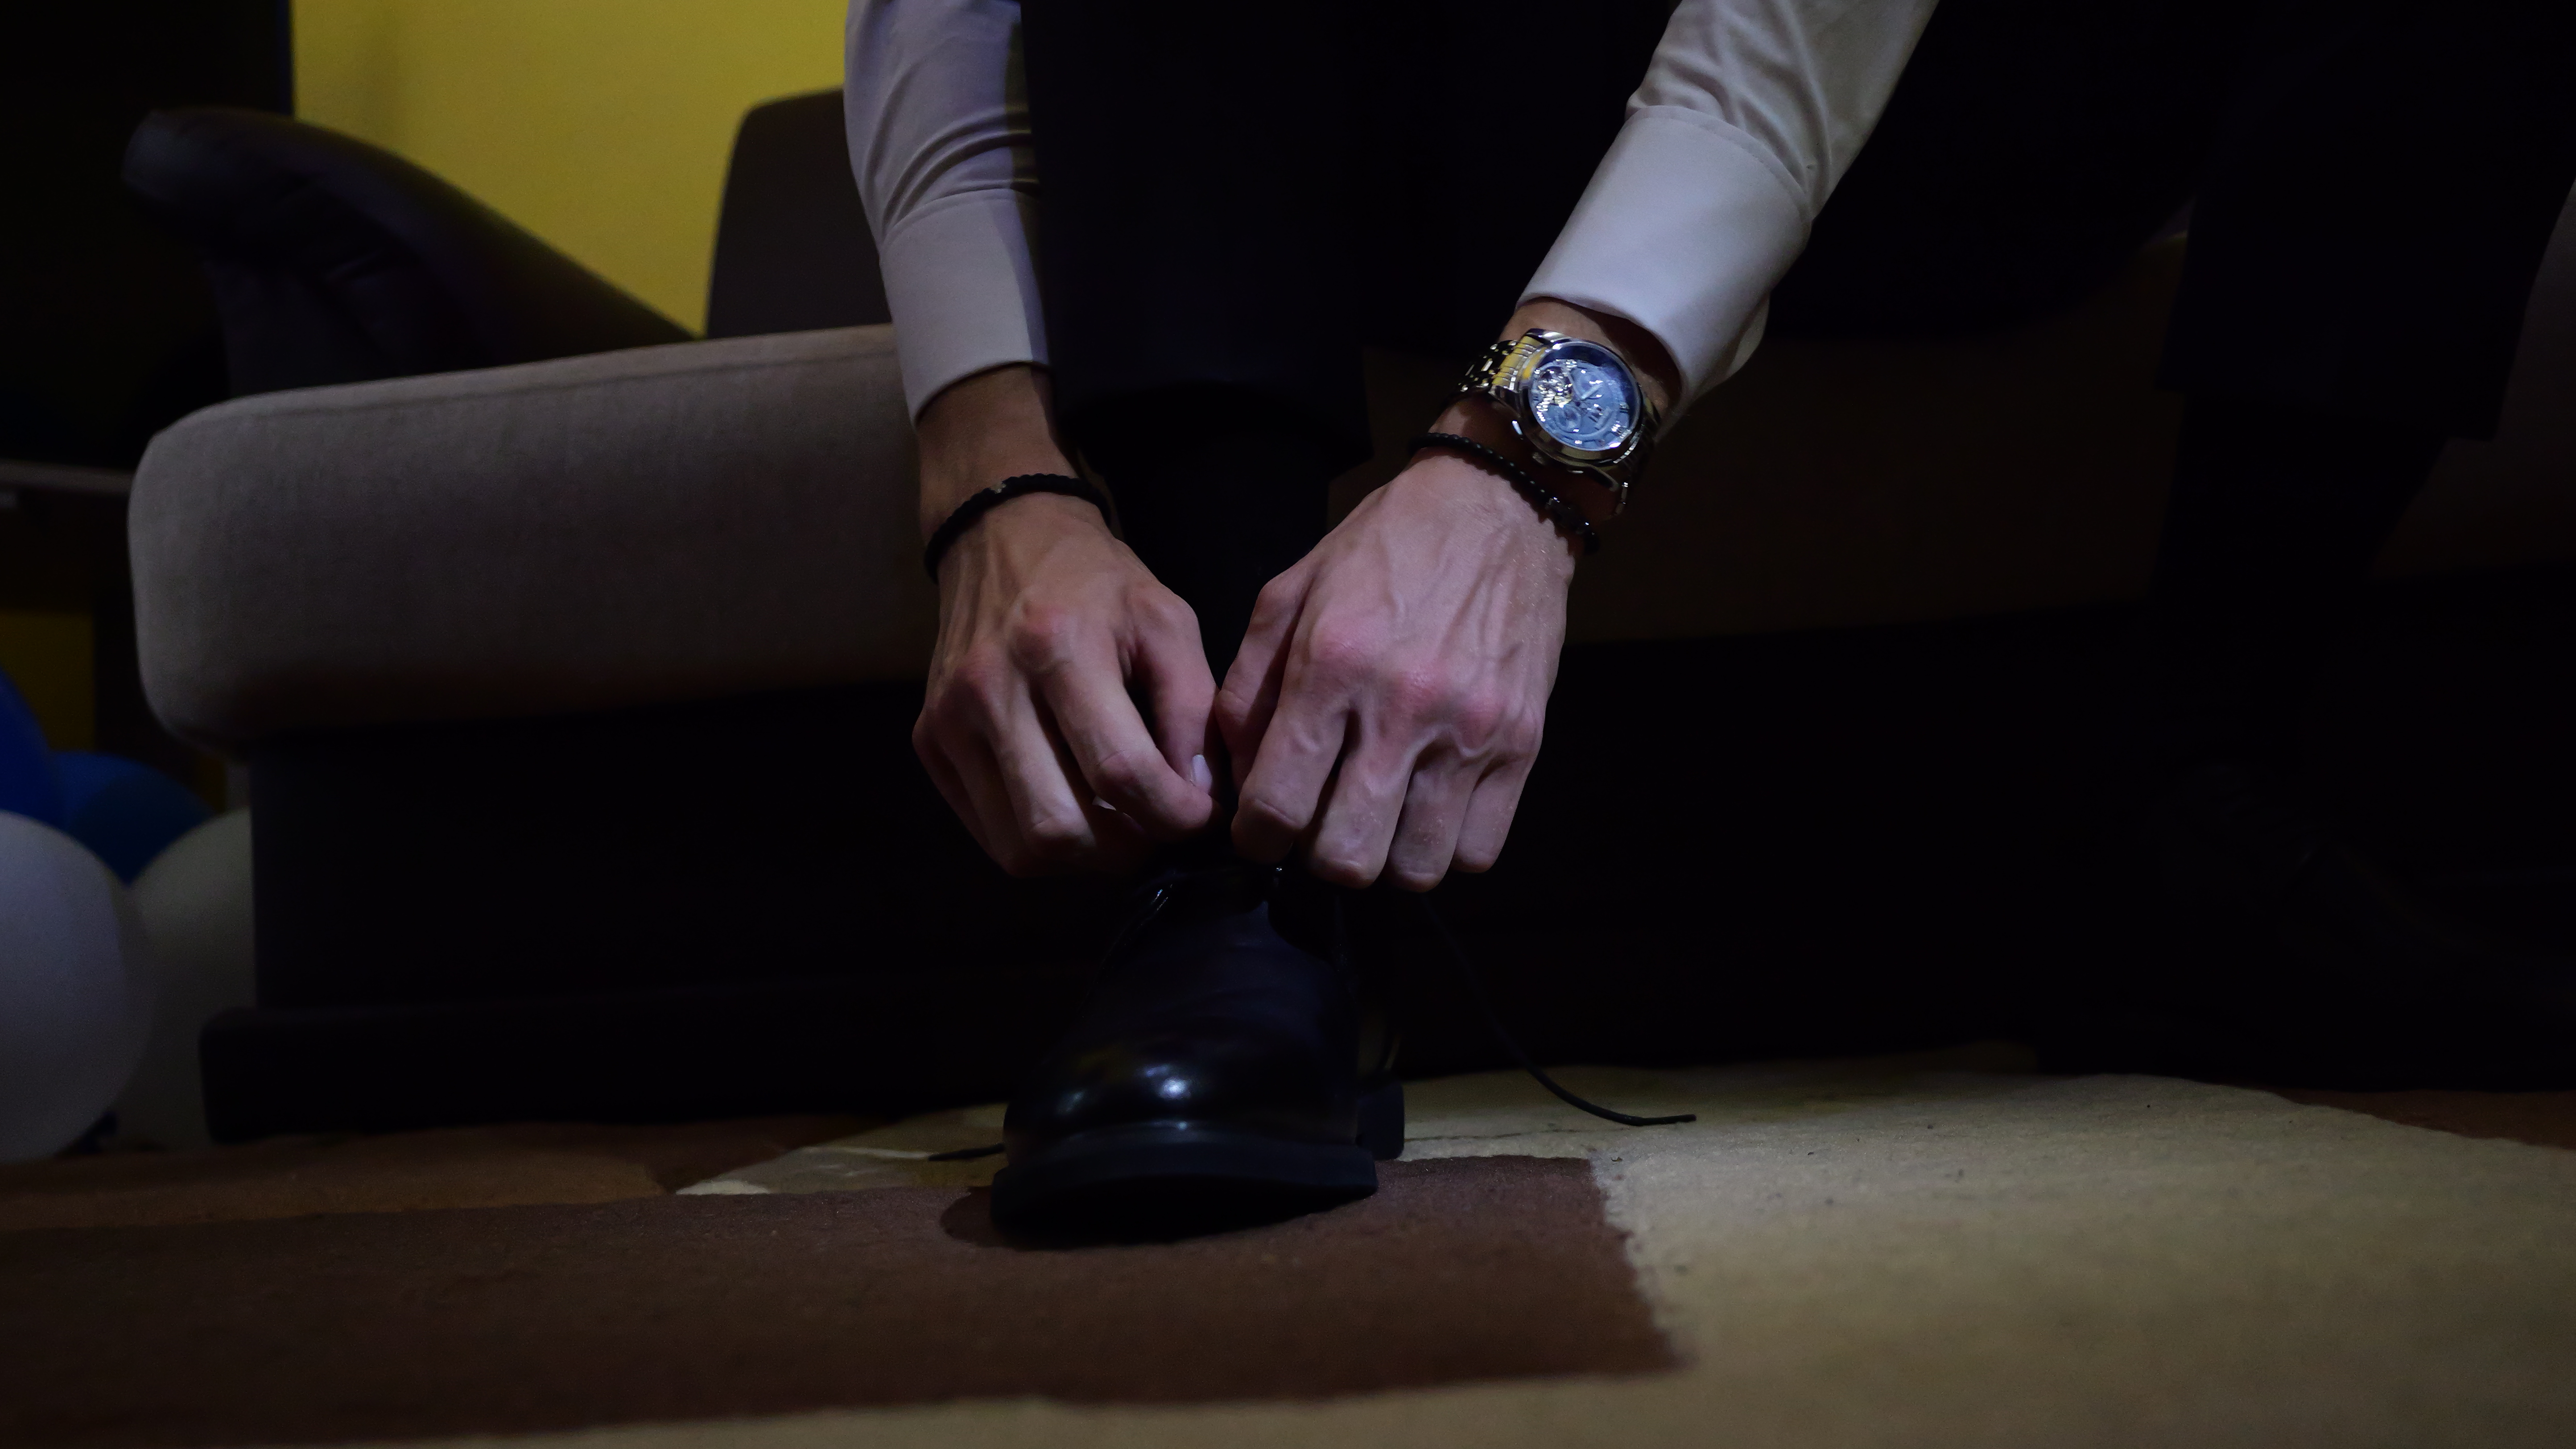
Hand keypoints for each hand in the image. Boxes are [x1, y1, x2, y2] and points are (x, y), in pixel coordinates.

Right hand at [912, 367, 1215, 874]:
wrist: (1002, 539)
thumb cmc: (1098, 584)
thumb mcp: (1166, 621)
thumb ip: (1192, 707)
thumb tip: (1201, 797)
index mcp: (1058, 646)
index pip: (1120, 772)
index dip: (1174, 815)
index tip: (1202, 816)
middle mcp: (989, 687)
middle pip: (1059, 829)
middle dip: (1126, 849)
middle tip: (1160, 828)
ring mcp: (947, 722)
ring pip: (1020, 848)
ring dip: (1084, 857)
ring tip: (1121, 825)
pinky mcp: (927, 743)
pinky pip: (989, 834)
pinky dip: (1041, 841)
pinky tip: (1075, 806)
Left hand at [1217, 447, 1577, 889]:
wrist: (1498, 509)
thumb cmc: (1383, 549)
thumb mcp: (1289, 596)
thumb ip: (1248, 690)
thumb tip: (1235, 781)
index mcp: (1333, 665)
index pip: (1278, 804)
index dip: (1256, 838)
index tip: (1259, 830)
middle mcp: (1404, 706)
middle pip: (1346, 857)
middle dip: (1316, 857)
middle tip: (1317, 825)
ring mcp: (1471, 731)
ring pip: (1414, 868)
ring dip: (1383, 861)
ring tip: (1375, 821)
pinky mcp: (1524, 744)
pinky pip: (1478, 851)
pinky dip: (1444, 850)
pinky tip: (1426, 812)